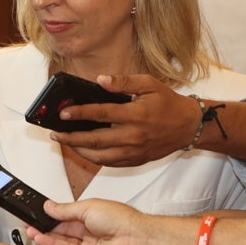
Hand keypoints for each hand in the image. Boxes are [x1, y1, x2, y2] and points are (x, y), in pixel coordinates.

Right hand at [27, 199, 148, 244]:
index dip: (52, 213)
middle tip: (29, 220)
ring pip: (61, 240)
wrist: (136, 240)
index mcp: (92, 214)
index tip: (37, 211)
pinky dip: (51, 244)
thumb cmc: (122, 220)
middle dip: (45, 224)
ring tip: (29, 229)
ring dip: (44, 234)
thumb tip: (49, 206)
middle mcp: (89, 230)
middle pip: (62, 228)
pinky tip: (40, 238)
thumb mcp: (88, 206)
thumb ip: (65, 209)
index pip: (66, 214)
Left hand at [48, 75, 198, 166]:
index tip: (63, 113)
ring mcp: (134, 151)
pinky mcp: (136, 160)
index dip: (78, 113)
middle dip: (71, 137)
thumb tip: (100, 80)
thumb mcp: (149, 84)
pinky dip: (94, 158)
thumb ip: (123, 82)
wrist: (189, 126)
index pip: (100, 114)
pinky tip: (85, 151)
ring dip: (79, 150)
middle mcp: (133, 136)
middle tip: (56, 133)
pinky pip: (110, 163)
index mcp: (135, 115)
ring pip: (100, 156)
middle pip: (94, 140)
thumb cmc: (168, 103)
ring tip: (66, 142)